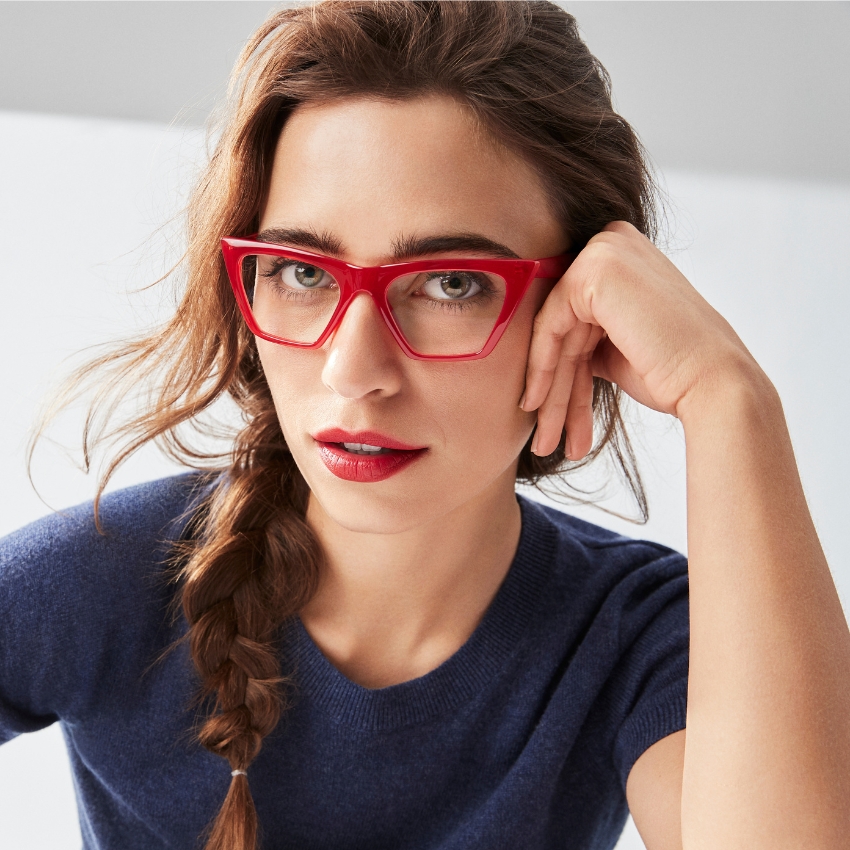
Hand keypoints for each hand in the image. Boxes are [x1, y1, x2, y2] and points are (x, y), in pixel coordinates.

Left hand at [521, 221, 761, 457]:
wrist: (712, 382)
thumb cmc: (674, 371)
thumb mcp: (616, 348)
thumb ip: (584, 339)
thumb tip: (549, 353)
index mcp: (623, 256)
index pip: (574, 317)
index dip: (559, 370)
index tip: (546, 411)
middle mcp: (613, 243)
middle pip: (564, 327)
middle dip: (554, 388)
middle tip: (545, 436)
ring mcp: (605, 251)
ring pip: (554, 332)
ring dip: (549, 392)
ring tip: (545, 439)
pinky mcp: (594, 270)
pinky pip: (549, 325)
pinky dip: (542, 367)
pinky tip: (537, 404)